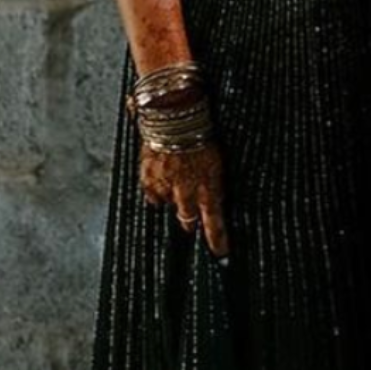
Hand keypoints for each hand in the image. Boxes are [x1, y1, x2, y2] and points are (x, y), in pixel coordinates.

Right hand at [140, 141, 228, 256]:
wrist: (176, 114)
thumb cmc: (202, 131)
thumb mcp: (217, 159)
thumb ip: (214, 182)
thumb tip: (215, 199)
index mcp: (208, 186)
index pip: (214, 223)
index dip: (217, 241)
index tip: (222, 255)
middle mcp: (186, 191)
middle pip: (188, 220)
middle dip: (189, 221)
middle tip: (189, 218)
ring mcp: (165, 186)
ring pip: (169, 206)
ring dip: (174, 199)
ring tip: (176, 181)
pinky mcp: (148, 179)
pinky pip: (152, 196)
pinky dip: (157, 191)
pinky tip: (161, 179)